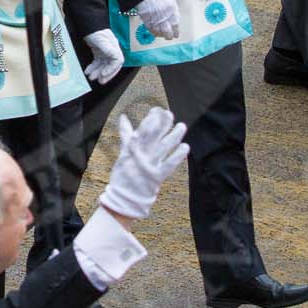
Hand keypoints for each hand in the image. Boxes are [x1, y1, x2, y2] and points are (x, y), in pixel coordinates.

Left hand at [82, 29, 124, 84]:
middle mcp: (111, 50)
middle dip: (106, 74)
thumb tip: (116, 59)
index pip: (118, 61)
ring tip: (91, 77)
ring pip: (103, 65)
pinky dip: (93, 68)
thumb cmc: (95, 30)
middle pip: (111, 65)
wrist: (87, 22)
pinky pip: (97, 62)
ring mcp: (105, 51)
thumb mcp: (101, 40)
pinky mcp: (99, 51)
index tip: (103, 74)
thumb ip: (108, 50)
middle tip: (100, 81)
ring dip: (98, 72)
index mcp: (114, 47)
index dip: (112, 69)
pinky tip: (88, 71)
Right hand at [96, 106, 190, 222]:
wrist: (125, 197)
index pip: (144, 128)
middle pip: (155, 135)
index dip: (152, 118)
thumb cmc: (123, 173)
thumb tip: (123, 117)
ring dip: (174, 135)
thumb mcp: (123, 152)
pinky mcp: (157, 176)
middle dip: (164, 123)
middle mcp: (142, 154)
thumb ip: (125, 134)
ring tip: (182, 126)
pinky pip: (170, 164)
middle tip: (170, 115)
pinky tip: (185, 147)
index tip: (158, 110)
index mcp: (132, 147)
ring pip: (164, 147)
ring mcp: (150, 165)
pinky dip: (178, 155)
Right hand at [129, 0, 179, 40]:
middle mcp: (164, 15)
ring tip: (162, 35)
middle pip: (169, 31)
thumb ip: (171, 6)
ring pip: (160, 32)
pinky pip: (151, 30)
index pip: (176, 24)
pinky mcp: (146, 19)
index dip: (176, 30)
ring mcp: (155, 18)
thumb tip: (173, 12)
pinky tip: (155, 33)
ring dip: (162, 35)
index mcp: (172, 9)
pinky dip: (154, 33)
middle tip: (169, 37)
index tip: (176, 33)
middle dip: (169, 36)